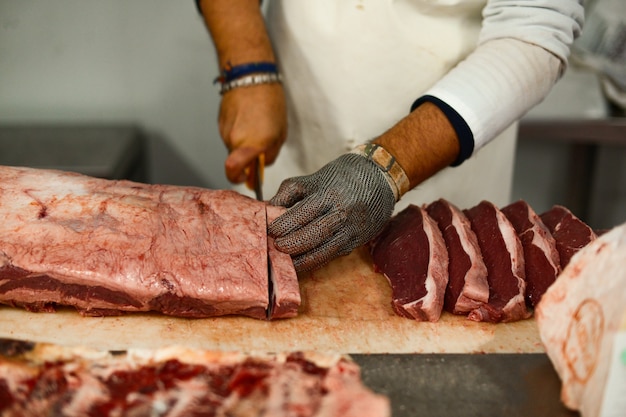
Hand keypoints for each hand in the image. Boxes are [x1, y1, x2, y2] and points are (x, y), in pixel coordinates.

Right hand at [219, 83, 286, 182]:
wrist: (251, 75)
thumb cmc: (270, 101)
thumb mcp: (279, 133)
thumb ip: (269, 154)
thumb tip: (260, 166)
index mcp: (252, 144)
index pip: (234, 171)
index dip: (238, 178)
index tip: (246, 178)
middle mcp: (235, 140)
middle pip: (237, 160)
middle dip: (248, 157)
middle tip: (261, 144)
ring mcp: (225, 131)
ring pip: (234, 146)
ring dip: (244, 142)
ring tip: (256, 124)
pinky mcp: (220, 122)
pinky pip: (230, 134)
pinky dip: (238, 131)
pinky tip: (248, 118)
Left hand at [268, 153, 395, 271]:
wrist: (381, 176)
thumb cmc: (343, 176)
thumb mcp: (314, 177)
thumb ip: (289, 193)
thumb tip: (266, 209)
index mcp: (330, 193)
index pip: (304, 212)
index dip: (285, 224)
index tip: (268, 230)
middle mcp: (343, 213)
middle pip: (315, 233)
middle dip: (292, 244)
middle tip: (274, 248)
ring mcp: (352, 229)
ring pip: (325, 250)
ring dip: (303, 260)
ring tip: (284, 264)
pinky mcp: (357, 241)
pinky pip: (334, 254)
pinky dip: (316, 261)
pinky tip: (301, 265)